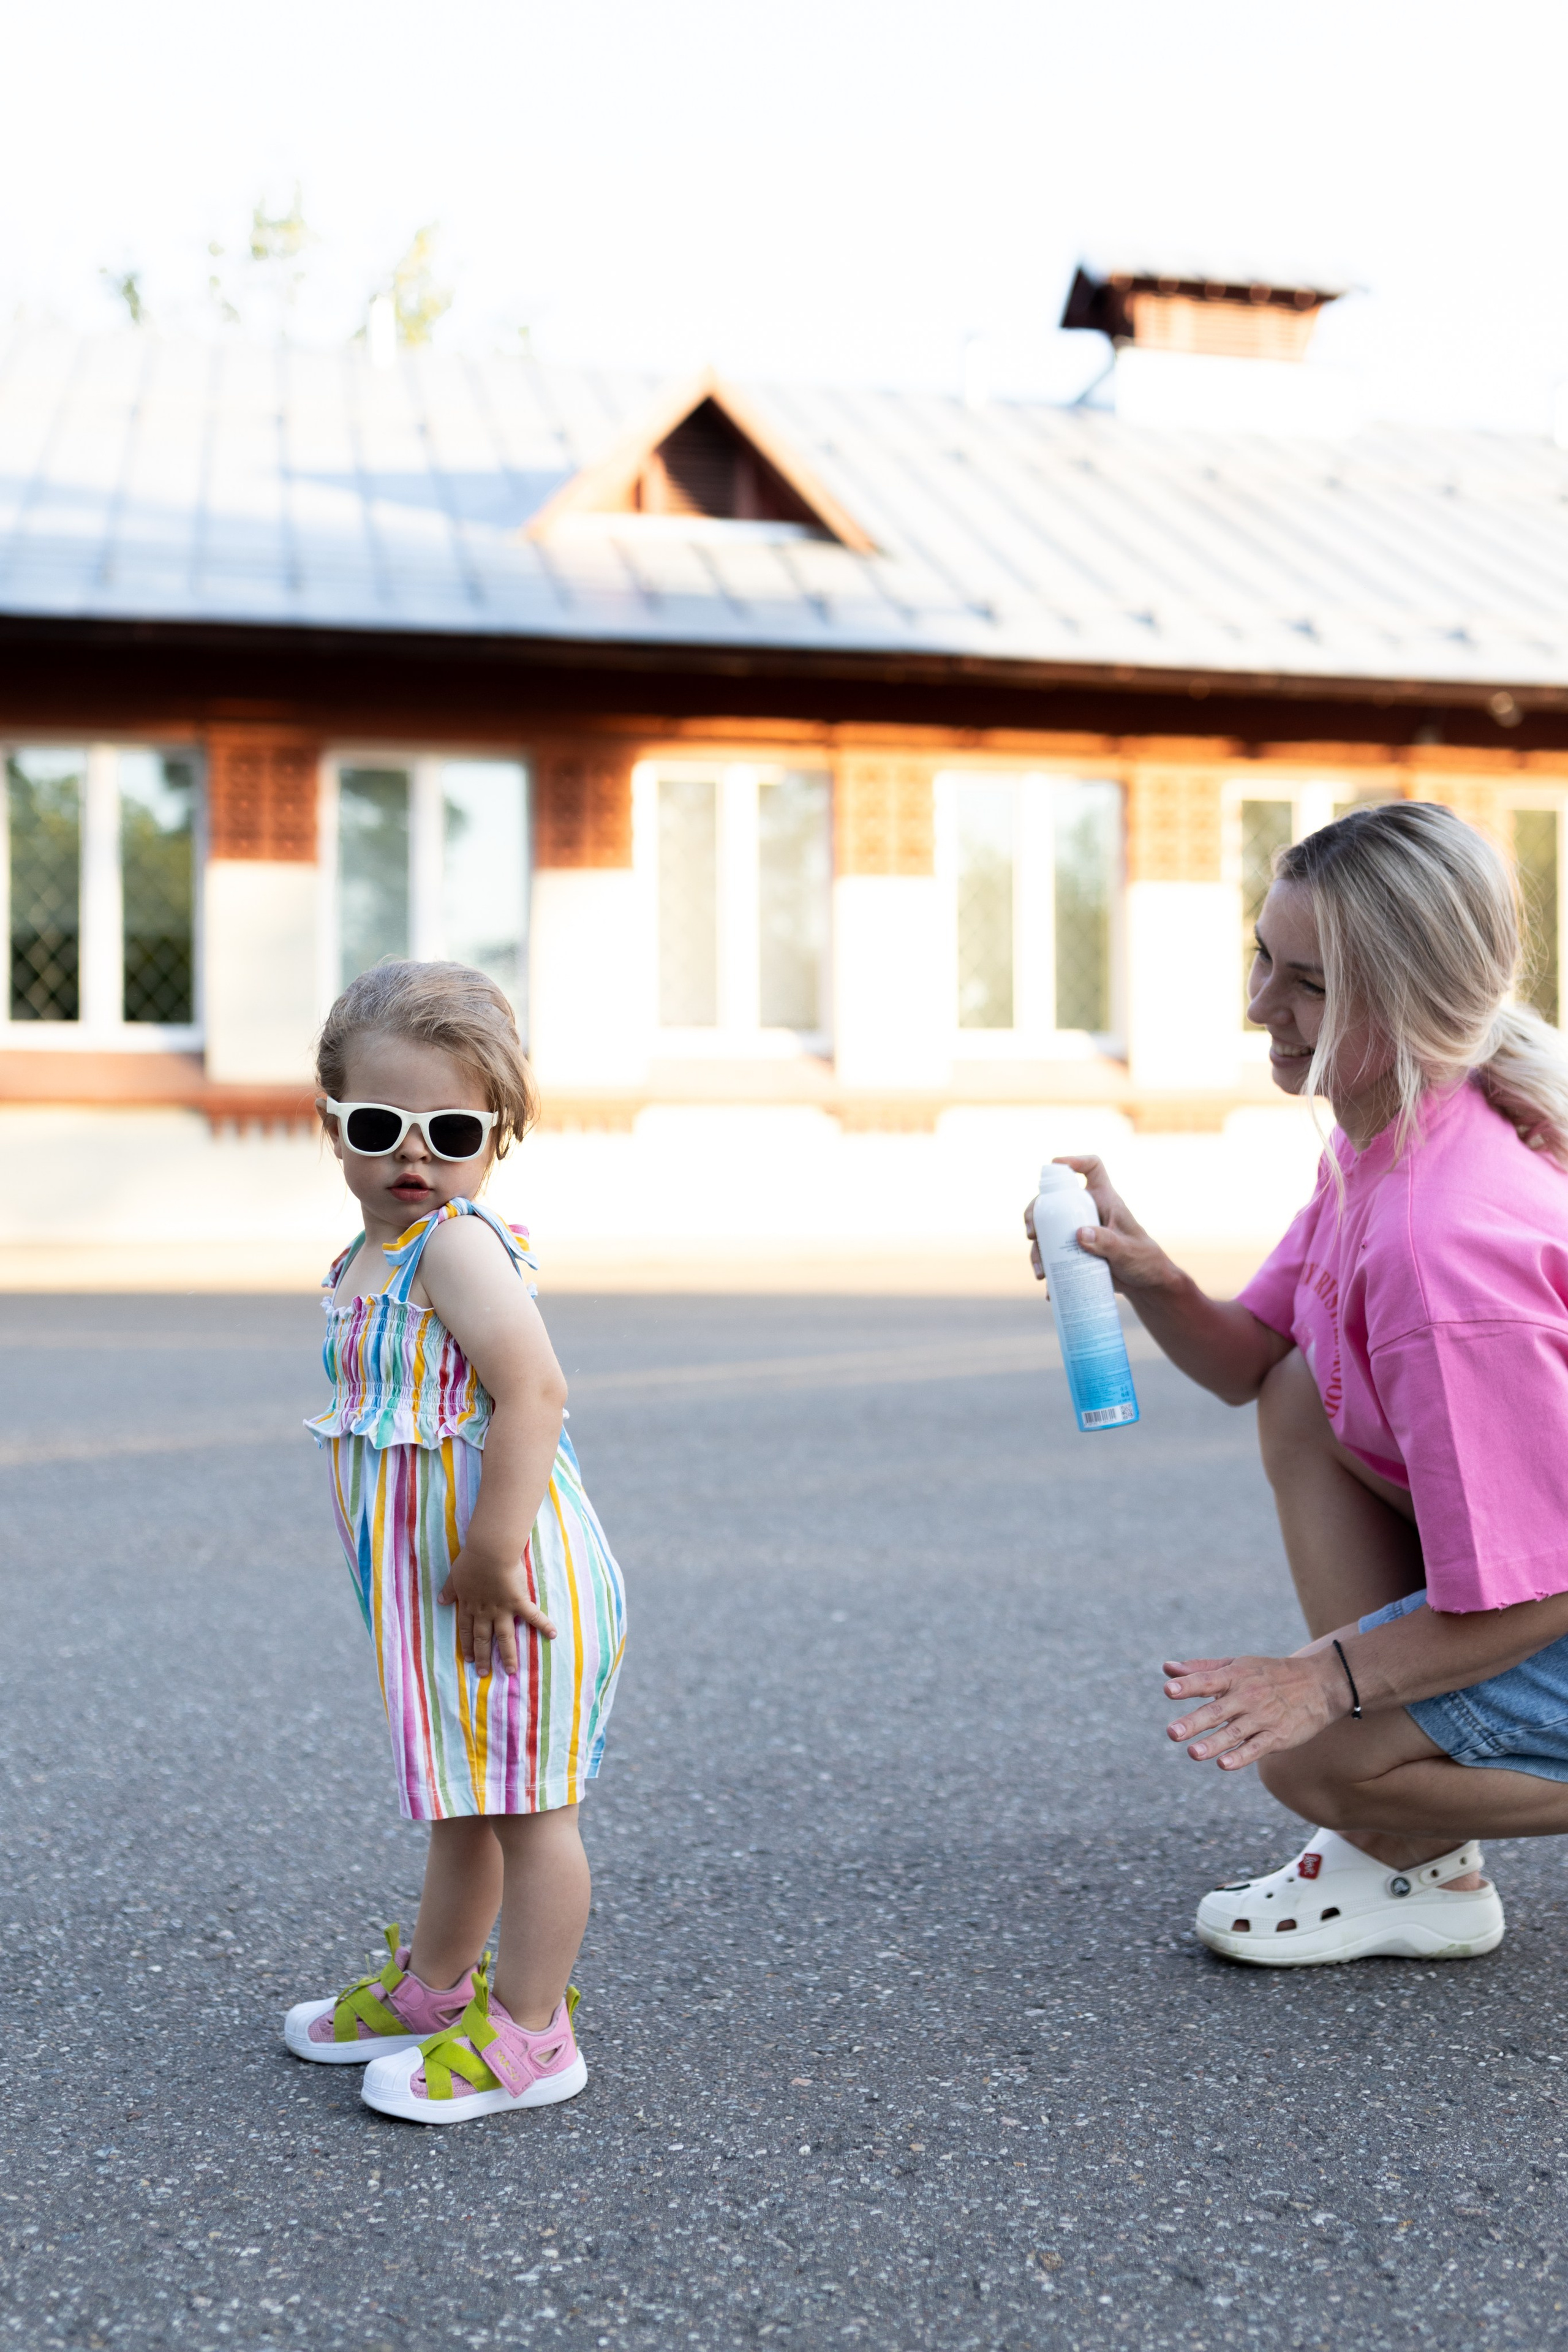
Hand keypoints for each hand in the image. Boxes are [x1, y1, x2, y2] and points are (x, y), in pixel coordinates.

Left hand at [438, 1545, 556, 1676]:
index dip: (467, 1645)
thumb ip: (449, 1591)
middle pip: (483, 1639)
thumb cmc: (471, 1561)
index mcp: (469, 1606)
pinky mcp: (519, 1602)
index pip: (466, 1630)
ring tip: (511, 1670)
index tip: (468, 1659)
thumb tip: (441, 1601)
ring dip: (508, 1655)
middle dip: (483, 1658)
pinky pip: (533, 1616)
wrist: (490, 1553)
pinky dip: (543, 1625)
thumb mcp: (454, 1576)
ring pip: (505, 1637)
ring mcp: (502, 1609)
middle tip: (484, 1674)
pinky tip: (552, 1635)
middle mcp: (485, 1612)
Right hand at [1024, 1157, 1181, 1296]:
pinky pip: (1054, 1255)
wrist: (1146, 1284)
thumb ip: (1108, 1242)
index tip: (1055, 1164)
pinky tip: (1048, 1287)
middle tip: (1032, 1233)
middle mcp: (1088, 1212)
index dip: (1075, 1161)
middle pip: (1055, 1201)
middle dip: (1036, 1213)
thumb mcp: (1127, 1251)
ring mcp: (1079, 1232)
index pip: (1093, 1169)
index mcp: (1105, 1200)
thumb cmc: (1144, 1260)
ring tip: (1041, 1272)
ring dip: (1038, 1249)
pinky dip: (1048, 1269)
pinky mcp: (1075, 1252)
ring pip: (1049, 1231)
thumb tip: (1079, 1233)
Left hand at [1162, 1649, 1345, 1771]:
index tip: (1168, 1690)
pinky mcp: (1278, 1736)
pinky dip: (1241, 1757)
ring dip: (1213, 1744)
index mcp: (1235, 1676)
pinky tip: (1224, 1764)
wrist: (1319, 1684)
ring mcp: (1263, 1717)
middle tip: (1171, 1733)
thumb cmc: (1268, 1674)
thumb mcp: (1236, 1664)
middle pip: (1217, 1711)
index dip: (1187, 1685)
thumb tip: (1166, 1668)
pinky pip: (1256, 1748)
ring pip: (1234, 1733)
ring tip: (1193, 1753)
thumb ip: (1200, 1669)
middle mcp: (1247, 1696)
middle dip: (1194, 1722)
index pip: (1207, 1680)